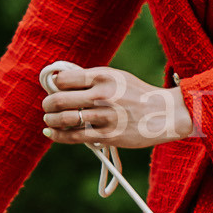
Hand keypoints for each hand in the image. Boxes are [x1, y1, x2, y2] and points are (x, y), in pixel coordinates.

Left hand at [42, 63, 195, 148]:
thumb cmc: (136, 94)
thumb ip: (91, 79)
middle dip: (47, 104)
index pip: (64, 79)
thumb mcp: (117, 77)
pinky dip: (59, 136)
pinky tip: (52, 133)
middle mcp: (103, 95)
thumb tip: (60, 83)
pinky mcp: (108, 135)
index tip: (54, 89)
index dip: (54, 85)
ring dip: (51, 120)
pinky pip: (75, 136)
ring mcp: (105, 116)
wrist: (165, 114)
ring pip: (64, 119)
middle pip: (58, 99)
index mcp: (103, 76)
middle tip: (47, 107)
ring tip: (49, 120)